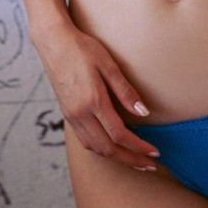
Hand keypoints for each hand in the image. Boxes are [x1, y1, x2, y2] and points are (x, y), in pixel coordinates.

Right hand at [32, 21, 160, 170]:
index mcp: (92, 101)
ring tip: (134, 160)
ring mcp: (71, 116)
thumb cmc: (83, 48)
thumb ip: (126, 92)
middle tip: (149, 165)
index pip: (119, 134)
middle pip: (107, 148)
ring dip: (116, 157)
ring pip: (95, 148)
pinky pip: (85, 140)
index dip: (138, 147)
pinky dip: (102, 148)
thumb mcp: (109, 65)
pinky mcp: (67, 114)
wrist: (53, 42)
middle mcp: (79, 113)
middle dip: (130, 159)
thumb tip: (144, 113)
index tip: (154, 152)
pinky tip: (113, 147)